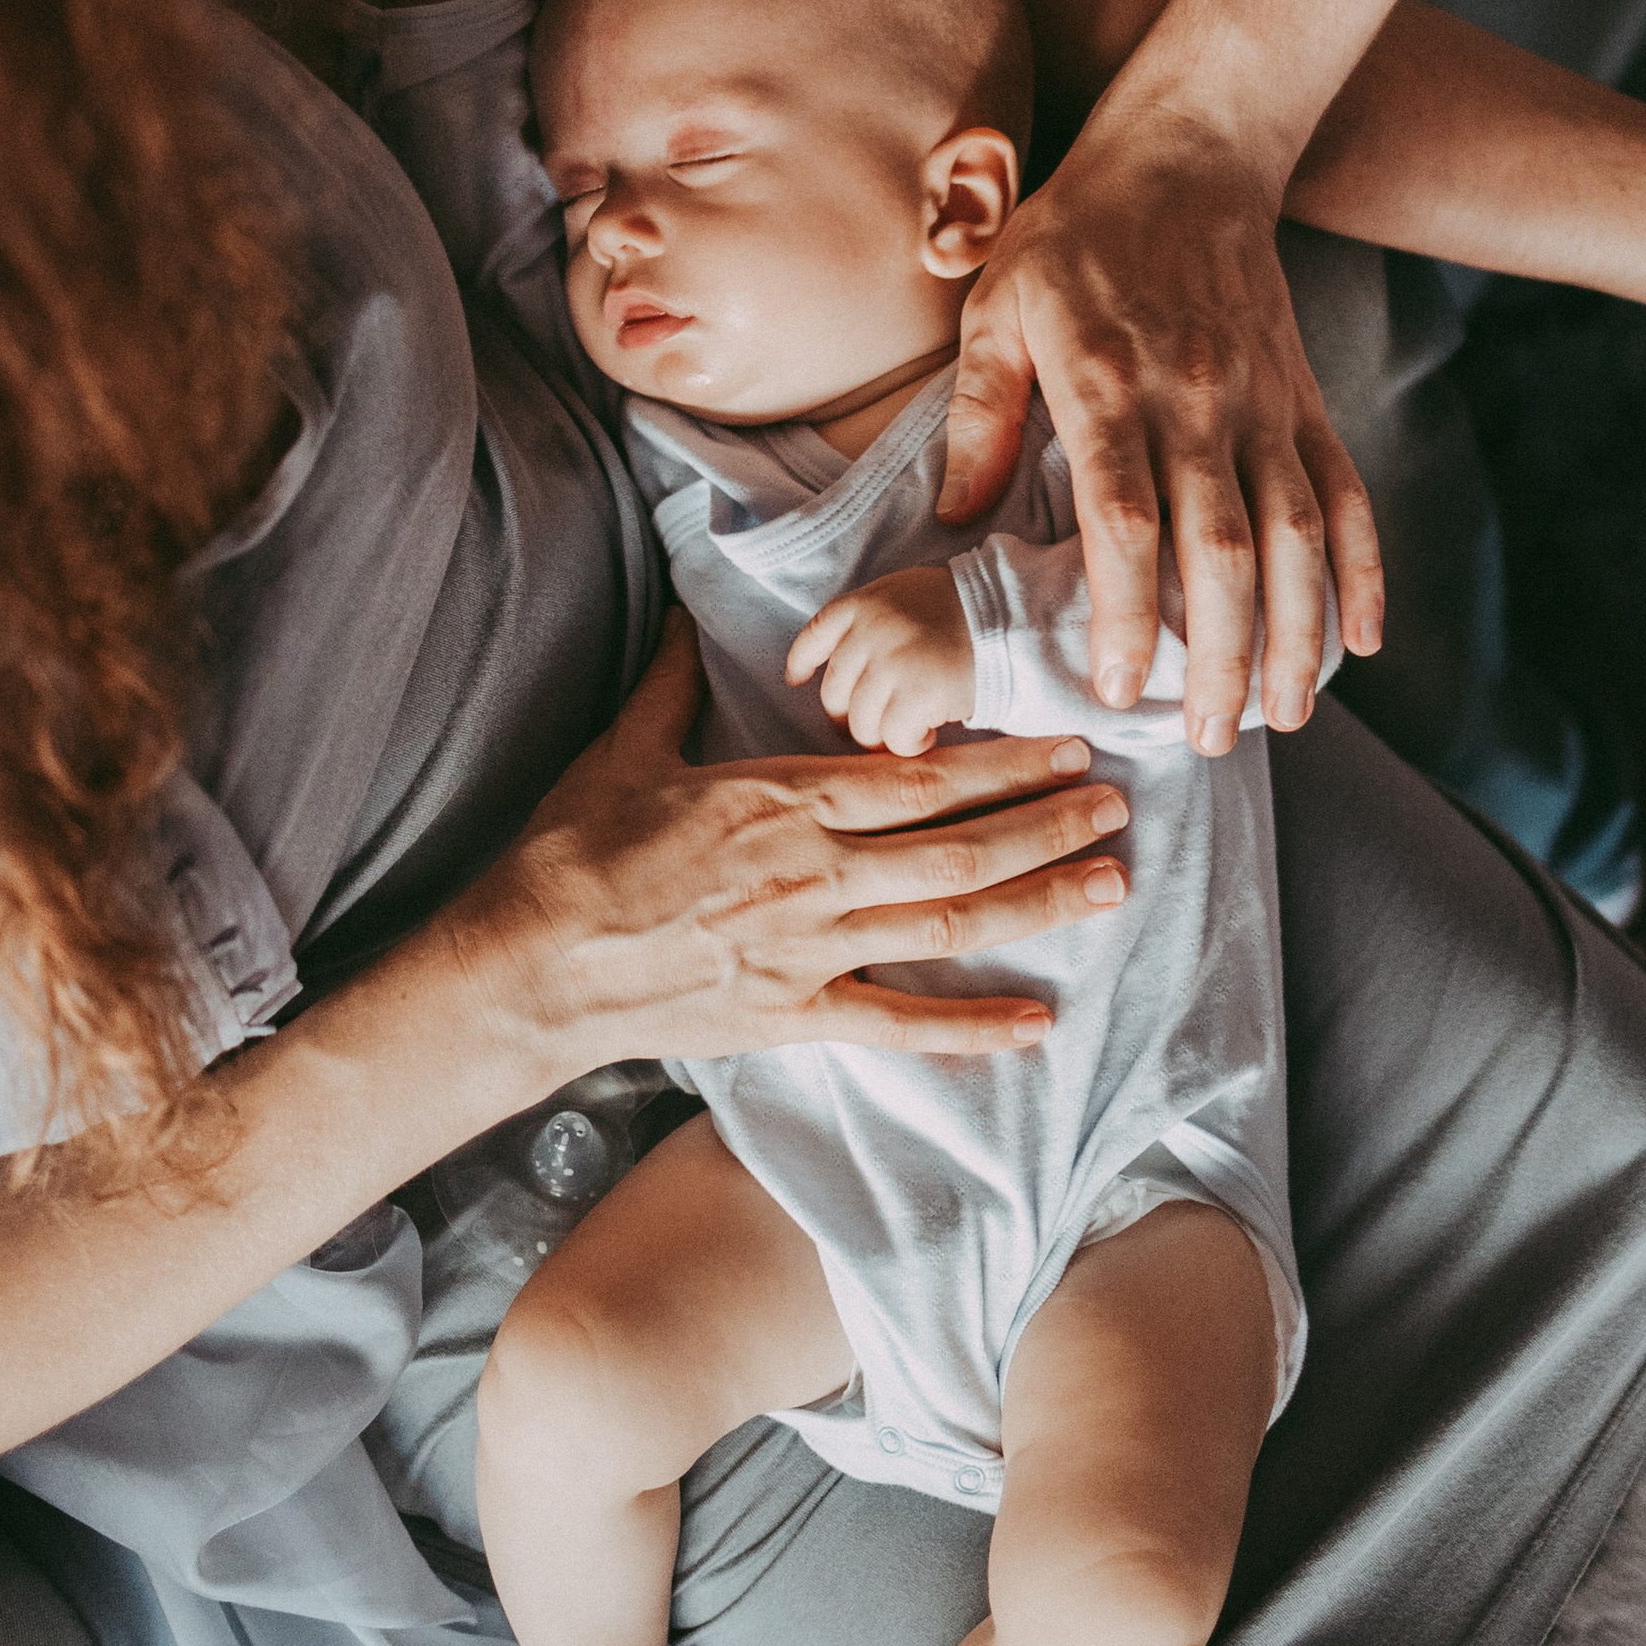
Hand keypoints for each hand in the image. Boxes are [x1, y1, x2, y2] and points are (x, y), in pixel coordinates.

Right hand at [459, 611, 1131, 1072]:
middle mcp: (811, 873)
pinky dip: (970, 1030)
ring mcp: (807, 949)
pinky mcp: (790, 1015)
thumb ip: (675, 682)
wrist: (527, 963)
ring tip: (1108, 887)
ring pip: (945, 922)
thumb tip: (691, 616)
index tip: (1067, 747)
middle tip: (1119, 808)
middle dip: (1047, 825)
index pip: (919, 779)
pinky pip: (896, 1024)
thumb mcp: (626, 750)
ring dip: (1035, 904)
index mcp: (781, 799)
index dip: (1005, 765)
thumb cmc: (572, 852)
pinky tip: (1035, 1027)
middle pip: (956, 846)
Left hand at [784, 566, 975, 754]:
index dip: (802, 661)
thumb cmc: (971, 611)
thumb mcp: (912, 594)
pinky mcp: (914, 696)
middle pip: (835, 693)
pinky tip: (931, 734)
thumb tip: (845, 667)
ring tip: (915, 726)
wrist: (1017, 621)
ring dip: (885, 734)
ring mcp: (890, 665)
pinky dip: (910, 745)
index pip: (816, 633)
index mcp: (867, 603)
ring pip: (861, 723)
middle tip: (884, 720)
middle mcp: (870, 632)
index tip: (796, 679)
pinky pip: (893, 739)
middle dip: (854, 714)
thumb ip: (875, 620)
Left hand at [941, 109, 1382, 754]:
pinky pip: (1346, 494)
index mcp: (1110, 386)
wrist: (1188, 152)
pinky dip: (1365, 569)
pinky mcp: (1305, 398)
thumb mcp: (996, 306)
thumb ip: (979, 413)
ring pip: (1297, 535)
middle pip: (1223, 548)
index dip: (1129, 612)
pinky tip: (1361, 640)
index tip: (1119, 688)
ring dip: (1298, 632)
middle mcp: (1198, 402)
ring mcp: (1263, 402)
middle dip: (1222, 654)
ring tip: (1284, 716)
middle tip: (1211, 741)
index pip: (1127, 520)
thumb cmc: (1074, 234)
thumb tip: (958, 517)